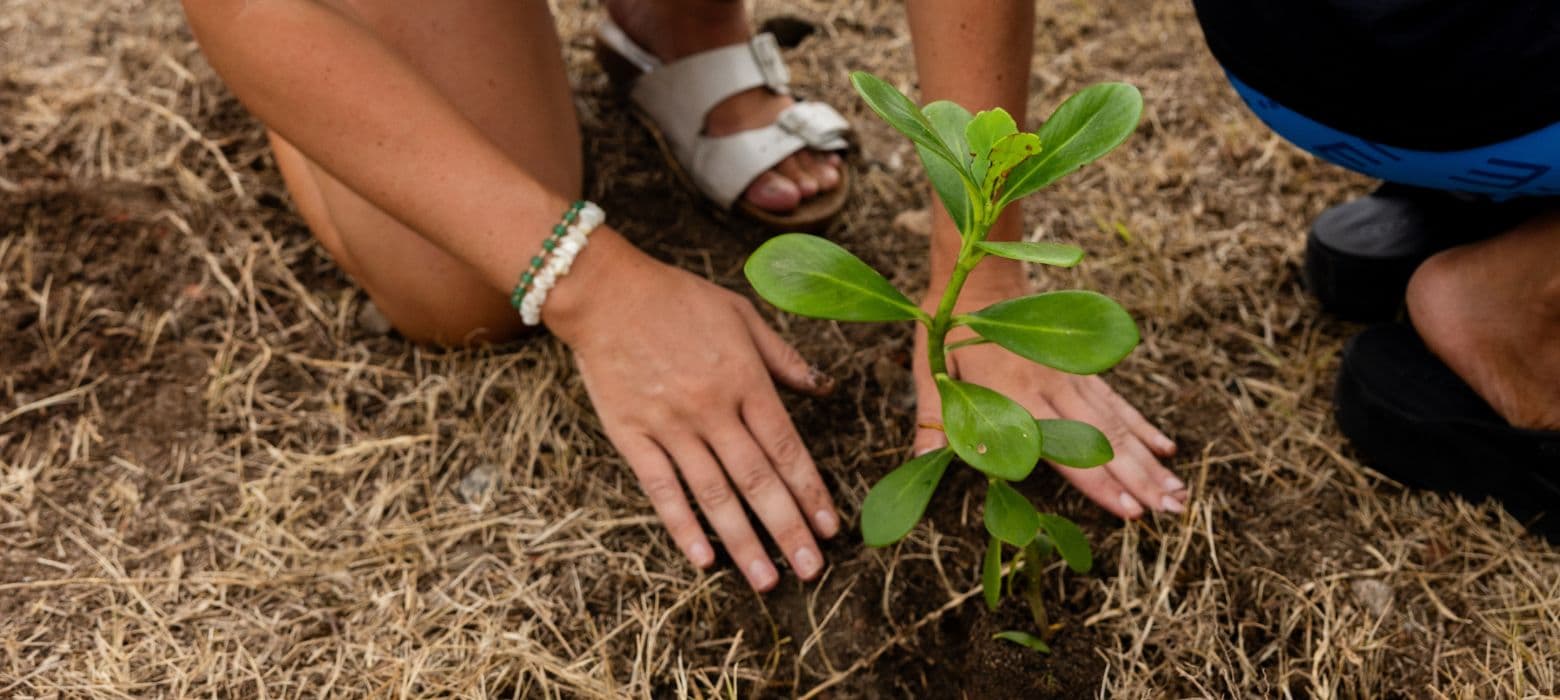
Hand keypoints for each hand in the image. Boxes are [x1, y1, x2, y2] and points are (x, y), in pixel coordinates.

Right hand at [548, 241, 838, 590]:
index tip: (830, 528)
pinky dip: (682, 526)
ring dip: (743, 541)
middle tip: (812, 570)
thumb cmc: (678, 298)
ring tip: (767, 580)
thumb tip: (825, 387)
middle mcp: (712, 409)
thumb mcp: (742, 314)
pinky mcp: (632, 435)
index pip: (786, 448)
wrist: (606, 291)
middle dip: (788, 528)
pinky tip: (703, 559)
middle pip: (757, 480)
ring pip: (714, 494)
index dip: (811, 491)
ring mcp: (670, 426)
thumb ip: (784, 358)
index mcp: (745, 379)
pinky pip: (661, 489)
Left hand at [912, 263, 1185, 518]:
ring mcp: (1072, 376)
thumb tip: (922, 457)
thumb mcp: (929, 369)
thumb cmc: (948, 329)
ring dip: (1150, 460)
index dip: (1097, 482)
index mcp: (1014, 394)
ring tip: (1178, 491)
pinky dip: (1142, 425)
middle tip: (1172, 510)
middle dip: (1140, 478)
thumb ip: (932, 416)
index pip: (1063, 447)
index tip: (1128, 510)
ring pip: (1118, 423)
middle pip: (1104, 440)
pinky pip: (1117, 400)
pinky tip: (1166, 448)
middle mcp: (1051, 386)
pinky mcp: (1082, 367)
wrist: (981, 278)